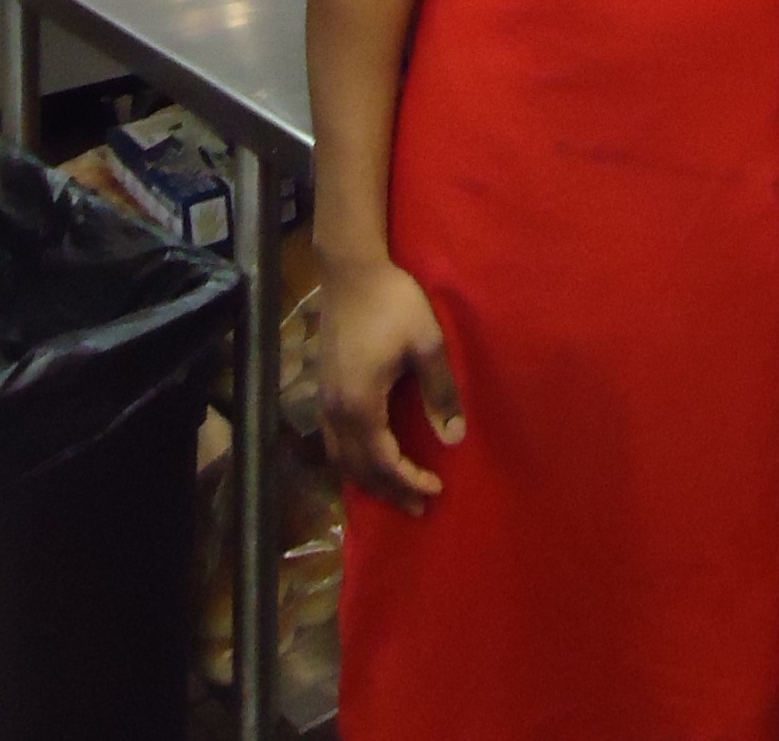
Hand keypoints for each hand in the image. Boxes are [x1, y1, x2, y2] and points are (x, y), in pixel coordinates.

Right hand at [318, 258, 465, 513]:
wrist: (352, 270)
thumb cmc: (393, 303)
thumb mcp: (426, 343)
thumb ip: (440, 392)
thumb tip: (454, 438)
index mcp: (361, 406)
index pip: (383, 462)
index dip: (408, 481)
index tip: (436, 490)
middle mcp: (336, 412)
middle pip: (359, 469)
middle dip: (389, 491)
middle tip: (419, 507)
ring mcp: (325, 401)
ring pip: (341, 458)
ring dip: (368, 479)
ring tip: (394, 492)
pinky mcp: (323, 388)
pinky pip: (334, 442)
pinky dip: (352, 461)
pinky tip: (367, 458)